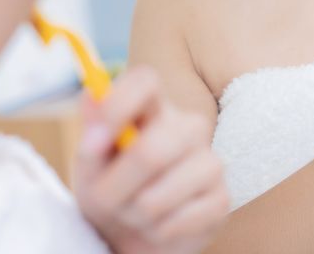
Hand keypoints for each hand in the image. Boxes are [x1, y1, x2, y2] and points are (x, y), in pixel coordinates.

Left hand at [74, 68, 228, 253]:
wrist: (134, 233)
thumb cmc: (112, 188)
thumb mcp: (91, 164)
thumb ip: (92, 132)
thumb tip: (92, 99)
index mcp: (154, 108)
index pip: (145, 81)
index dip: (118, 104)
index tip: (93, 139)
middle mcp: (188, 126)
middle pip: (150, 152)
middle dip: (115, 188)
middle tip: (106, 199)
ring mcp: (211, 162)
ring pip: (155, 197)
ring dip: (133, 215)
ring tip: (136, 211)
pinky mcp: (221, 199)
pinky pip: (174, 223)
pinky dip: (155, 232)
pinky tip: (160, 224)